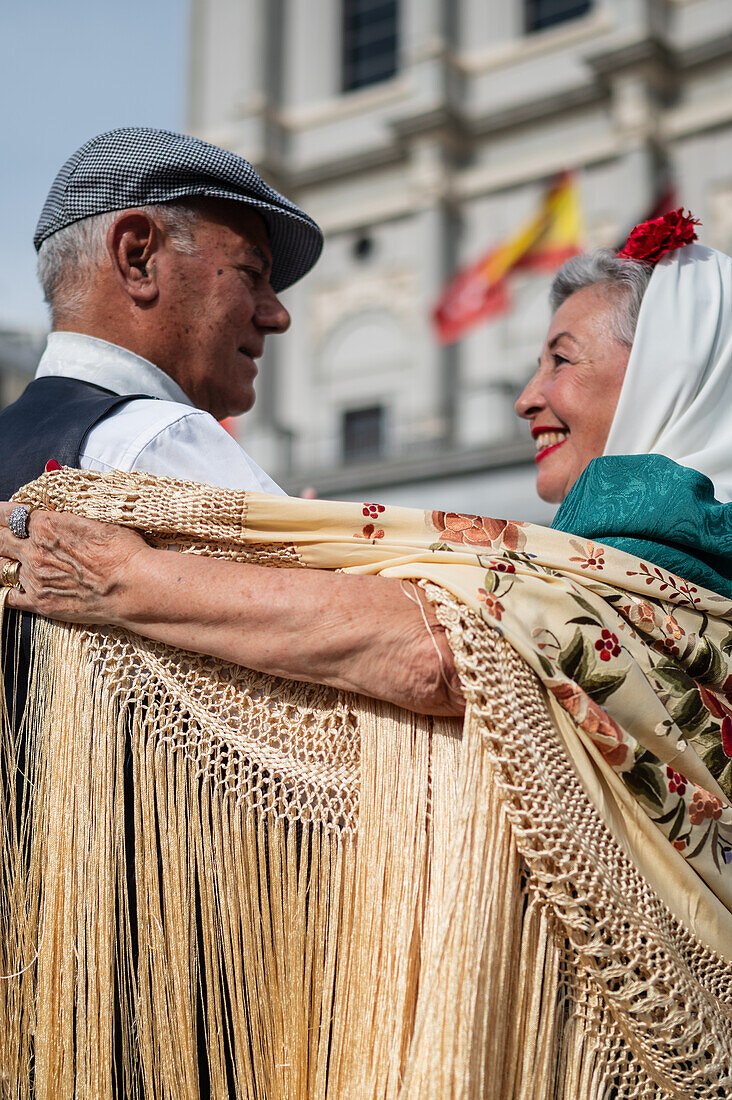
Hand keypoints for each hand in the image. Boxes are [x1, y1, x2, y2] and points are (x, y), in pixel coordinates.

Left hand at [0, 503, 150, 623]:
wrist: (133, 586)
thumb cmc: (123, 551)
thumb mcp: (98, 519)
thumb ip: (69, 514)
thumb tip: (61, 506)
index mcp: (46, 525)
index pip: (8, 515)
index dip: (2, 514)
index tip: (2, 515)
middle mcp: (34, 551)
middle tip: (1, 537)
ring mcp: (34, 578)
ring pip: (0, 568)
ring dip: (2, 562)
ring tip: (5, 560)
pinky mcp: (40, 603)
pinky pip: (8, 597)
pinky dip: (7, 590)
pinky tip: (10, 587)